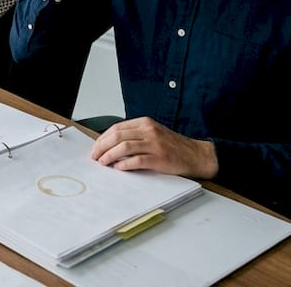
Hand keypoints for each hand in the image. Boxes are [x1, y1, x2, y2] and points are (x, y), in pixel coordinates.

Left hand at [89, 116, 218, 178]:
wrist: (196, 155)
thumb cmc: (172, 146)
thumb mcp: (153, 133)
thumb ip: (134, 135)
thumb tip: (110, 145)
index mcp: (145, 122)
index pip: (117, 128)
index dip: (102, 138)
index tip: (95, 147)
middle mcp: (149, 131)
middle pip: (117, 136)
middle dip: (102, 146)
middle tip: (95, 156)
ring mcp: (155, 144)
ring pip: (124, 147)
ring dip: (110, 155)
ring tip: (103, 162)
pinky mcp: (160, 158)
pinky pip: (137, 160)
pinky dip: (125, 164)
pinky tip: (118, 168)